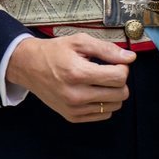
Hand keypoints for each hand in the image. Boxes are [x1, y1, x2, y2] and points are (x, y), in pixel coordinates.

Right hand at [6, 33, 135, 121]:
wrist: (29, 67)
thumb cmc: (54, 52)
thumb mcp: (79, 42)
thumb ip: (106, 49)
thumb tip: (130, 58)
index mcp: (77, 73)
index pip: (119, 77)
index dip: (122, 67)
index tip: (115, 63)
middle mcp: (75, 95)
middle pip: (120, 93)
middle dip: (119, 80)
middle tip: (108, 71)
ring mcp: (74, 109)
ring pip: (114, 105)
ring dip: (113, 92)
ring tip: (99, 81)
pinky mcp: (72, 117)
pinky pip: (103, 115)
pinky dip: (103, 103)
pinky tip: (93, 91)